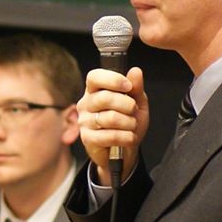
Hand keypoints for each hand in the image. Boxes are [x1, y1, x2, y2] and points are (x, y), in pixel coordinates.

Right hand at [77, 67, 146, 185]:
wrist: (125, 149)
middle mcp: (86, 104)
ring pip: (111, 118)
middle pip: (105, 98)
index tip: (128, 86)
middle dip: (127, 105)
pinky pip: (111, 136)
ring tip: (131, 126)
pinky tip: (128, 137)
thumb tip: (135, 71)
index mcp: (95, 90)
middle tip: (133, 110)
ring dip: (129, 123)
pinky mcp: (88, 139)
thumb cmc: (128, 123)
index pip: (95, 77)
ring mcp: (85, 122)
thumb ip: (136, 87)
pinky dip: (126, 137)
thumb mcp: (137, 102)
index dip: (113, 79)